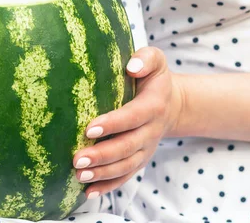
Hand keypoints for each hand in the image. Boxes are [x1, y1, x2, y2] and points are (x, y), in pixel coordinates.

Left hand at [72, 47, 183, 198]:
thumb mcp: (157, 61)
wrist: (172, 103)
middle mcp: (151, 131)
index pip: (132, 117)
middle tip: (77, 158)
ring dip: (102, 173)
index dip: (113, 124)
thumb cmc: (155, 79)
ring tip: (79, 175)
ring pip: (126, 165)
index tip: (89, 128)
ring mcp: (146, 149)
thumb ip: (146, 59)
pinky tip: (88, 192)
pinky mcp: (139, 159)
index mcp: (153, 106)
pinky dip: (108, 186)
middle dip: (102, 155)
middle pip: (127, 147)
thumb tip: (131, 66)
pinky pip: (125, 176)